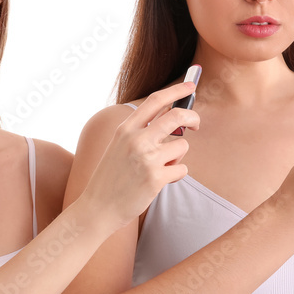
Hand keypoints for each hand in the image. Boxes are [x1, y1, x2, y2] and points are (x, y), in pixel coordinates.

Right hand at [78, 81, 198, 232]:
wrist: (98, 207)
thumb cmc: (110, 177)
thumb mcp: (119, 146)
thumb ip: (141, 131)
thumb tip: (173, 118)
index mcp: (125, 129)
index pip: (155, 100)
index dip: (176, 90)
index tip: (191, 86)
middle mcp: (136, 139)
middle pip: (177, 117)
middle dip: (192, 118)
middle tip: (196, 124)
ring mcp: (147, 158)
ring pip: (182, 147)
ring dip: (177, 158)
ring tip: (159, 169)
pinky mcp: (156, 178)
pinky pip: (182, 170)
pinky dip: (175, 176)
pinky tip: (158, 182)